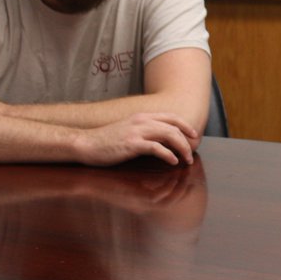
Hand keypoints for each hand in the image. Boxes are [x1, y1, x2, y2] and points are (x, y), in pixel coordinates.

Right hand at [74, 112, 198, 166]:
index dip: (186, 126)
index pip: (171, 117)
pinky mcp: (132, 144)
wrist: (86, 144)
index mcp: (142, 116)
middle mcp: (142, 121)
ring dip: (181, 148)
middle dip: (187, 141)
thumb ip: (144, 131)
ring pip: (169, 135)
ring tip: (185, 160)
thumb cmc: (106, 140)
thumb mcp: (128, 130)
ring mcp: (137, 131)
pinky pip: (157, 148)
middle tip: (191, 154)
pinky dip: (168, 155)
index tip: (194, 136)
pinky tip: (172, 162)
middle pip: (174, 127)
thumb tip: (161, 140)